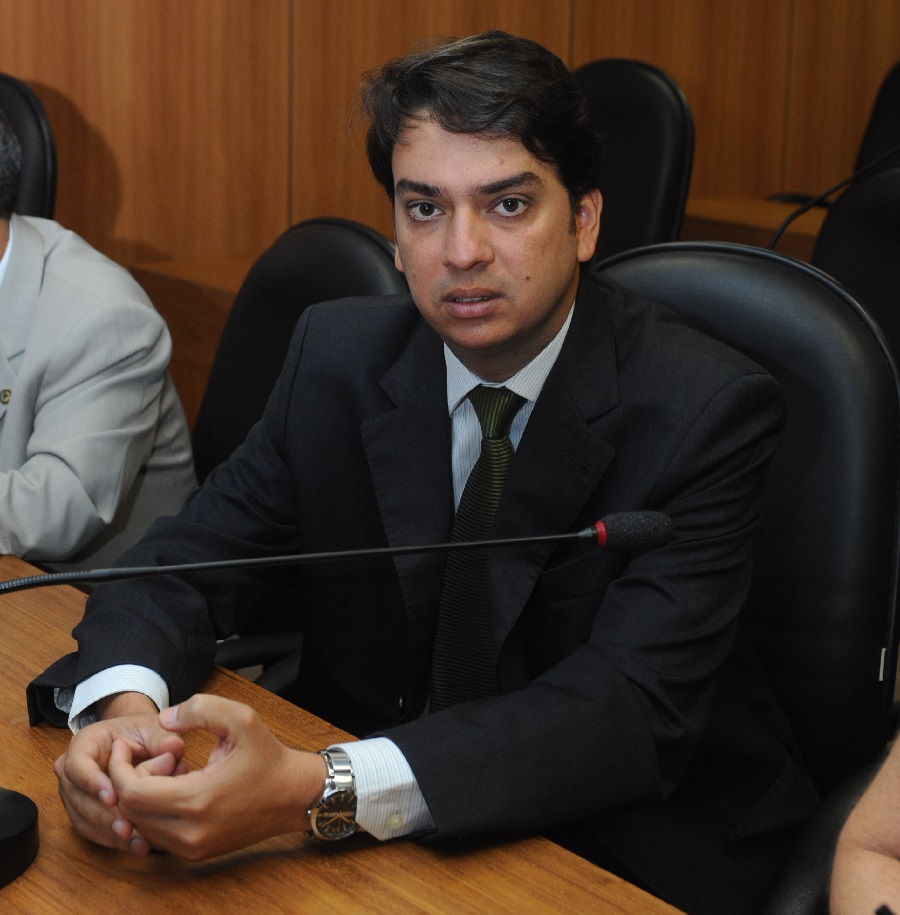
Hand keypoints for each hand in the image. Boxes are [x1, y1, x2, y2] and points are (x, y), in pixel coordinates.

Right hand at [54, 691, 186, 854]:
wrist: (134, 743)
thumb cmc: (141, 733)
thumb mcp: (153, 728)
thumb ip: (162, 737)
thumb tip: (174, 748)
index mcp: (83, 744)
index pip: (78, 765)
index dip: (93, 783)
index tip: (115, 797)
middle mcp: (71, 772)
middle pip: (80, 798)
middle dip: (105, 815)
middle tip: (129, 828)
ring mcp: (74, 795)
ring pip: (85, 820)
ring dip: (110, 834)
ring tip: (138, 841)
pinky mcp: (83, 815)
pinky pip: (94, 832)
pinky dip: (114, 841)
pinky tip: (137, 846)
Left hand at [106, 693, 326, 859]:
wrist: (294, 795)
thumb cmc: (268, 757)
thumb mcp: (241, 718)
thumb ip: (200, 709)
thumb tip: (163, 720)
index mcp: (198, 799)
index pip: (130, 792)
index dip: (118, 766)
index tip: (127, 745)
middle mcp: (190, 832)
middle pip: (129, 811)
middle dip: (129, 779)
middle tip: (156, 756)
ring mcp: (192, 848)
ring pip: (139, 826)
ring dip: (141, 798)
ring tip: (168, 772)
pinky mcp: (196, 853)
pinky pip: (155, 836)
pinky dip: (153, 813)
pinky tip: (175, 790)